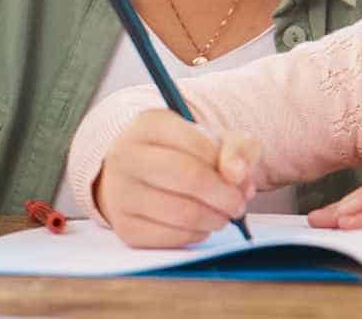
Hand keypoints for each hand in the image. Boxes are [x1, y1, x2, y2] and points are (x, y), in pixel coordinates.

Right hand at [93, 109, 257, 247]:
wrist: (142, 177)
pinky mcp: (124, 227)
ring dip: (214, 218)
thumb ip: (237, 148)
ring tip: (224, 215)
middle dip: (225, 196)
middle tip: (238, 204)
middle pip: (189, 178)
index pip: (198, 144)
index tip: (241, 178)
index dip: (228, 165)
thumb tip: (236, 174)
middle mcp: (126, 156)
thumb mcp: (213, 139)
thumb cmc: (184, 155)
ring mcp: (120, 193)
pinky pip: (170, 238)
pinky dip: (196, 235)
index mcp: (149, 125)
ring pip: (181, 213)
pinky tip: (201, 226)